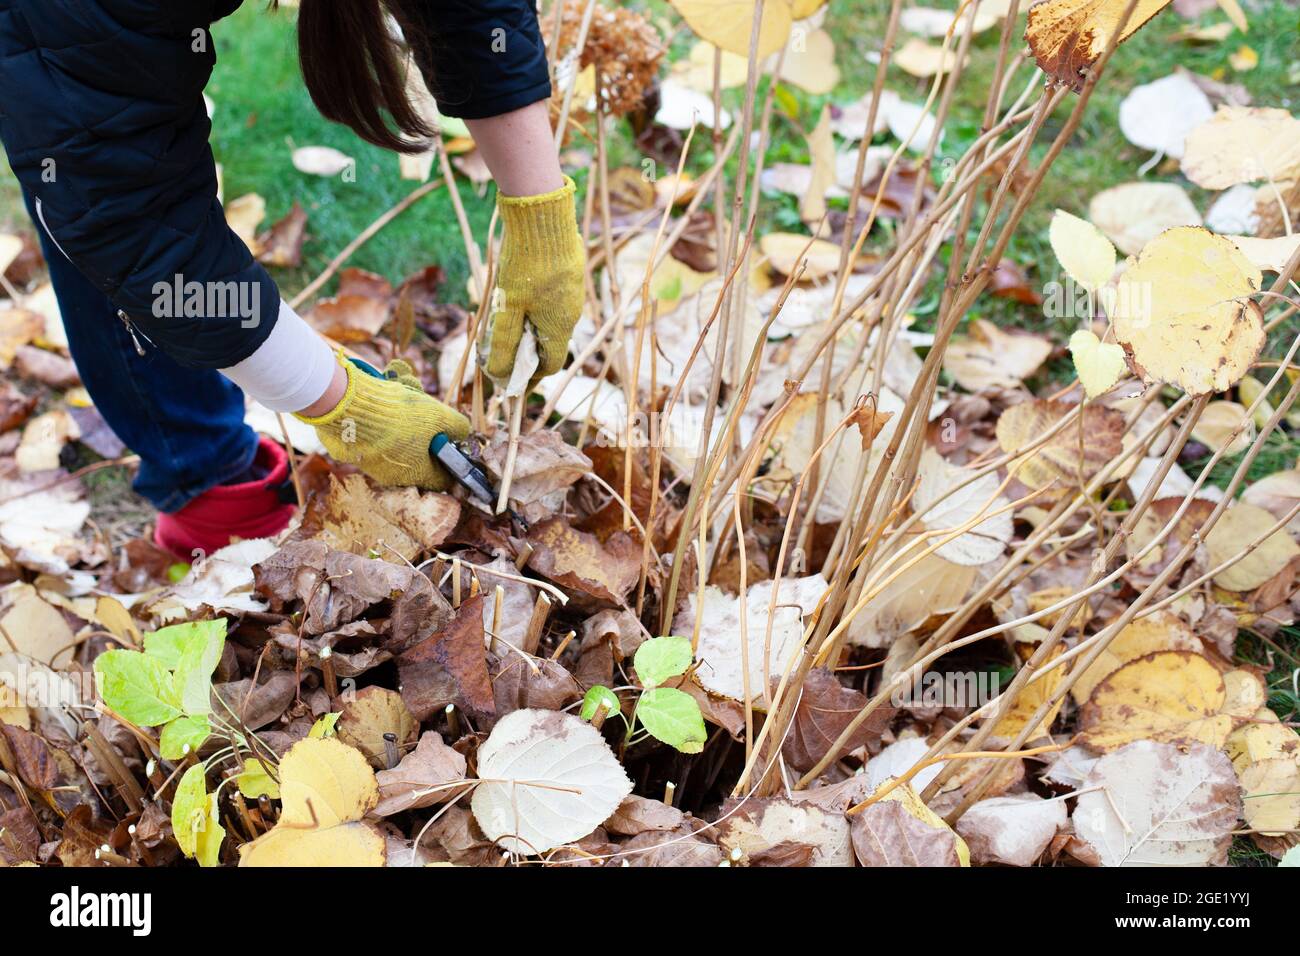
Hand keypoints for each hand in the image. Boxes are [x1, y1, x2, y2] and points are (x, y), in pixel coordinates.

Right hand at [296, 354, 469, 489]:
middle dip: (423, 434)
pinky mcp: (352, 450)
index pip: (440, 479)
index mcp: (416, 474)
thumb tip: (463, 432)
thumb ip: (456, 425)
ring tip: (401, 396)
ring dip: (402, 422)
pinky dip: (380, 420)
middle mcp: (392, 476)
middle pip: (418, 458)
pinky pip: (374, 437)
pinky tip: (380, 401)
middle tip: (423, 410)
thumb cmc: (396, 415)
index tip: (449, 443)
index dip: (449, 462)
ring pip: (396, 444)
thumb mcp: (437, 414)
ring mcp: (370, 464)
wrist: (345, 405)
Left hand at [484, 176, 585, 385]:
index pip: (550, 365)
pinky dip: (532, 306)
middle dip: (524, 352)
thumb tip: (498, 376)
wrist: (543, 215)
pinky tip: (514, 293)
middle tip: (498, 349)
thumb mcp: (508, 307)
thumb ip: (503, 343)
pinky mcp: (567, 273)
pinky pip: (550, 300)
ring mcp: (571, 292)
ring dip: (527, 327)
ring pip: (548, 320)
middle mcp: (572, 313)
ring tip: (502, 319)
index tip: (509, 380)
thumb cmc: (525, 264)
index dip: (530, 378)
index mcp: (561, 326)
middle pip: (548, 343)